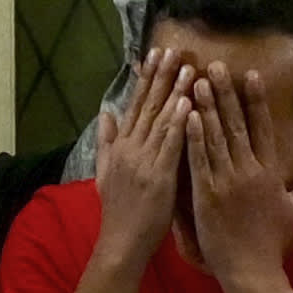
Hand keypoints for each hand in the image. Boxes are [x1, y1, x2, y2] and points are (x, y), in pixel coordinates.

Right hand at [90, 52, 194, 264]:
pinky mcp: (158, 177)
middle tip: (172, 48)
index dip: (145, 78)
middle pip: (147, 105)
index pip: (134, 105)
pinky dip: (179, 123)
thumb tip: (105, 112)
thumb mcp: (104, 173)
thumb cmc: (119, 212)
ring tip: (186, 66)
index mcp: (120, 147)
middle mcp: (130, 148)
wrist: (121, 243)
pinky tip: (188, 103)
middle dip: (160, 75)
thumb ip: (105, 141)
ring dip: (174, 91)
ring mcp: (144, 161)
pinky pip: (171, 145)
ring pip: (161, 119)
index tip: (154, 54)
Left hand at [186, 70, 292, 292]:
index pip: (263, 129)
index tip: (250, 75)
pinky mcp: (206, 196)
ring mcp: (226, 183)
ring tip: (196, 81)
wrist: (252, 271)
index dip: (256, 100)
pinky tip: (186, 116)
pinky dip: (193, 138)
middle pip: (237, 126)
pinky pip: (198, 161)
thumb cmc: (274, 242)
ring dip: (206, 108)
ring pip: (215, 139)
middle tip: (215, 65)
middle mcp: (249, 172)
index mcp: (270, 173)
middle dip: (226, 94)